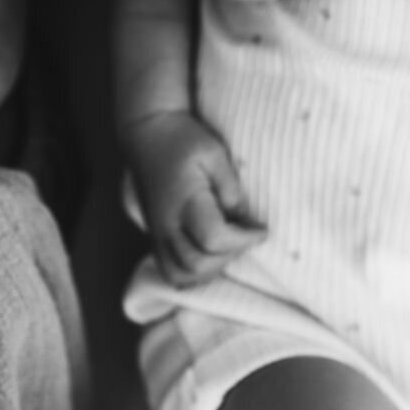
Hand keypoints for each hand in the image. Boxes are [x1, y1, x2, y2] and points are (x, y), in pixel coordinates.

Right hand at [126, 109, 264, 285]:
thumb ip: (229, 185)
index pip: (214, 238)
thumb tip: (241, 215)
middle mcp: (166, 224)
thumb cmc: (183, 138)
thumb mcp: (213, 151)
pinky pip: (170, 271)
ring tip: (229, 247)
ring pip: (180, 275)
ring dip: (210, 270)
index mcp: (184, 201)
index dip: (244, 239)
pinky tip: (210, 255)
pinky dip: (192, 274)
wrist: (146, 134)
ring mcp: (156, 233)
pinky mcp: (153, 236)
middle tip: (247, 236)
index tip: (262, 229)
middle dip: (230, 256)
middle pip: (197, 264)